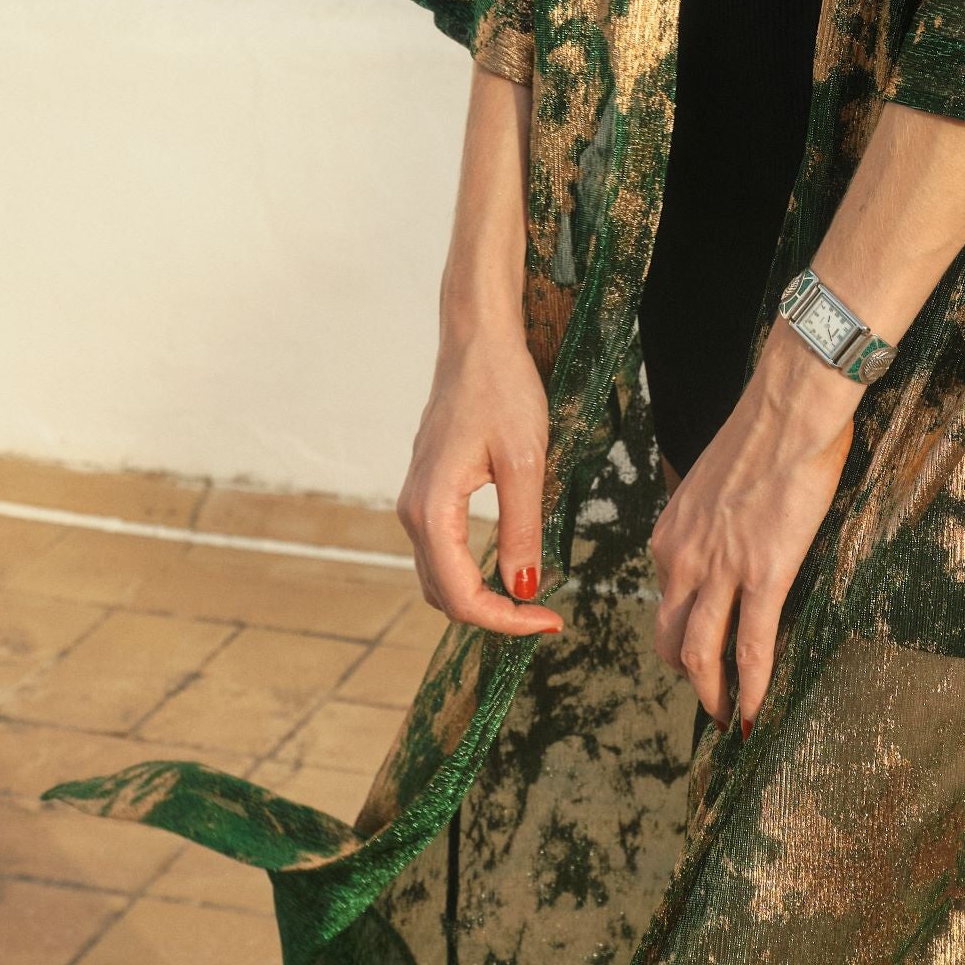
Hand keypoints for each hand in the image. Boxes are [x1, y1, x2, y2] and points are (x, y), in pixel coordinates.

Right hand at [396, 320, 564, 641]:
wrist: (477, 342)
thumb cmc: (502, 391)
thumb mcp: (525, 462)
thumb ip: (521, 530)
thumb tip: (523, 590)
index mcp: (432, 508)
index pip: (461, 595)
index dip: (506, 621)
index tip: (551, 621)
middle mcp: (414, 511)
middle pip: (443, 595)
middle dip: (492, 617)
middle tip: (545, 617)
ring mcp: (417, 500)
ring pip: (438, 577)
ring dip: (479, 598)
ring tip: (530, 600)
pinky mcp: (428, 491)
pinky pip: (440, 552)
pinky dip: (468, 574)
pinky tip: (507, 568)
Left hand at [650, 325, 855, 728]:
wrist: (789, 411)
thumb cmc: (764, 437)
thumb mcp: (715, 486)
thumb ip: (713, 526)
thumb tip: (732, 545)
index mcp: (670, 536)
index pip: (666, 603)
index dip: (682, 636)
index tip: (701, 657)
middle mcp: (682, 558)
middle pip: (669, 639)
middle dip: (688, 677)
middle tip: (712, 700)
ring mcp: (720, 570)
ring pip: (700, 655)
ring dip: (712, 696)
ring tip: (728, 721)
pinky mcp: (763, 575)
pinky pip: (751, 648)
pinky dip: (752, 689)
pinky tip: (757, 714)